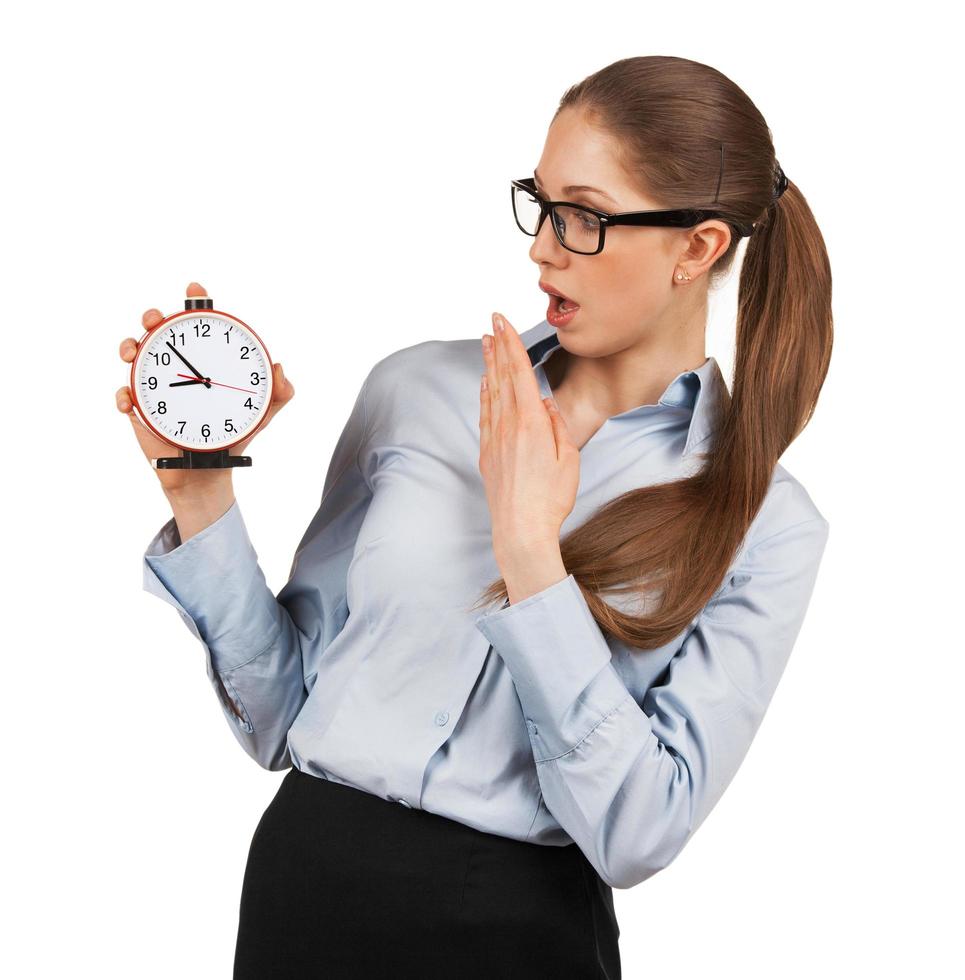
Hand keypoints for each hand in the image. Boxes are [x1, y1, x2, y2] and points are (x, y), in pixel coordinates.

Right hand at [115, 281, 295, 495]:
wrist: (210, 471)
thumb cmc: (235, 434)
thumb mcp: (261, 413)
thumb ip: (279, 393)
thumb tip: (280, 368)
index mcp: (206, 360)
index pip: (199, 324)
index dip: (196, 301)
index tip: (195, 289)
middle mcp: (179, 367)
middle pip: (159, 330)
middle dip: (153, 316)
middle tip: (156, 320)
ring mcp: (156, 385)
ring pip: (135, 354)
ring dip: (129, 345)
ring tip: (133, 352)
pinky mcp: (141, 409)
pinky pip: (124, 396)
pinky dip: (122, 396)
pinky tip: (129, 401)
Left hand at [478, 312, 578, 556]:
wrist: (520, 530)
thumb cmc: (551, 498)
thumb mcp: (568, 459)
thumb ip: (557, 426)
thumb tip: (546, 404)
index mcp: (532, 423)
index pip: (519, 372)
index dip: (511, 344)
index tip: (503, 321)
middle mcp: (508, 426)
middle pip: (501, 377)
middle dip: (497, 346)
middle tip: (492, 321)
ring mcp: (494, 439)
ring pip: (490, 393)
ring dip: (488, 365)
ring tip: (486, 343)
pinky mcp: (487, 454)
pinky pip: (485, 414)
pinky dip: (484, 394)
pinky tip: (484, 384)